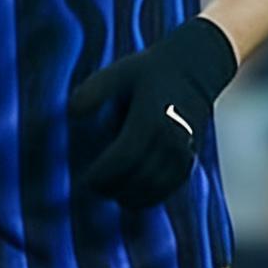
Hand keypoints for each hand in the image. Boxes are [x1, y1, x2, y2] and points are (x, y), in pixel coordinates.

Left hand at [68, 16, 237, 208]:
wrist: (195, 69)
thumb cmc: (150, 71)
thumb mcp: (118, 72)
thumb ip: (94, 91)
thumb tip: (72, 113)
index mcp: (151, 118)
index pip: (124, 158)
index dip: (102, 175)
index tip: (85, 180)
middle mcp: (171, 138)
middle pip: (138, 178)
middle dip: (112, 189)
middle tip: (94, 189)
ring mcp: (184, 151)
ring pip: (155, 189)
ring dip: (130, 197)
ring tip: (111, 193)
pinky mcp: (191, 158)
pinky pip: (170, 189)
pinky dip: (150, 198)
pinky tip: (133, 196)